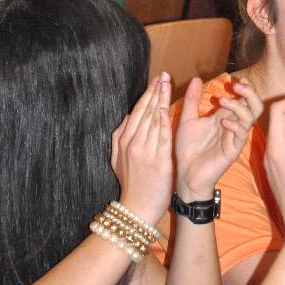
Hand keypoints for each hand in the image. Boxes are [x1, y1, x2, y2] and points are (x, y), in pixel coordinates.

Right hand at [110, 73, 172, 225]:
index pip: (137, 111)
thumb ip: (118, 137)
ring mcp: (145, 152)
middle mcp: (133, 143)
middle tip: (163, 75)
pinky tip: (166, 109)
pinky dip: (163, 123)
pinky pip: (161, 138)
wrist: (137, 209)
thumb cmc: (130, 185)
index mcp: (124, 141)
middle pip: (145, 112)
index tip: (156, 80)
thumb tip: (126, 116)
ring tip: (167, 84)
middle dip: (155, 91)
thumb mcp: (116, 160)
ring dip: (161, 100)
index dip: (147, 94)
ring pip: (153, 120)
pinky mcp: (158, 162)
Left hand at [175, 77, 262, 201]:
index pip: (242, 98)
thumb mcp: (188, 119)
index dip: (244, 87)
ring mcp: (234, 137)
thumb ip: (193, 99)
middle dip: (249, 93)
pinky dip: (235, 124)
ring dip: (239, 106)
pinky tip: (222, 121)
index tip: (236, 79)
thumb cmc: (188, 148)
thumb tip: (197, 78)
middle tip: (237, 86)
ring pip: (250, 118)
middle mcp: (233, 124)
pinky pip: (242, 134)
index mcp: (224, 116)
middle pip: (254, 106)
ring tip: (223, 101)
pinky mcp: (233, 150)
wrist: (186, 174)